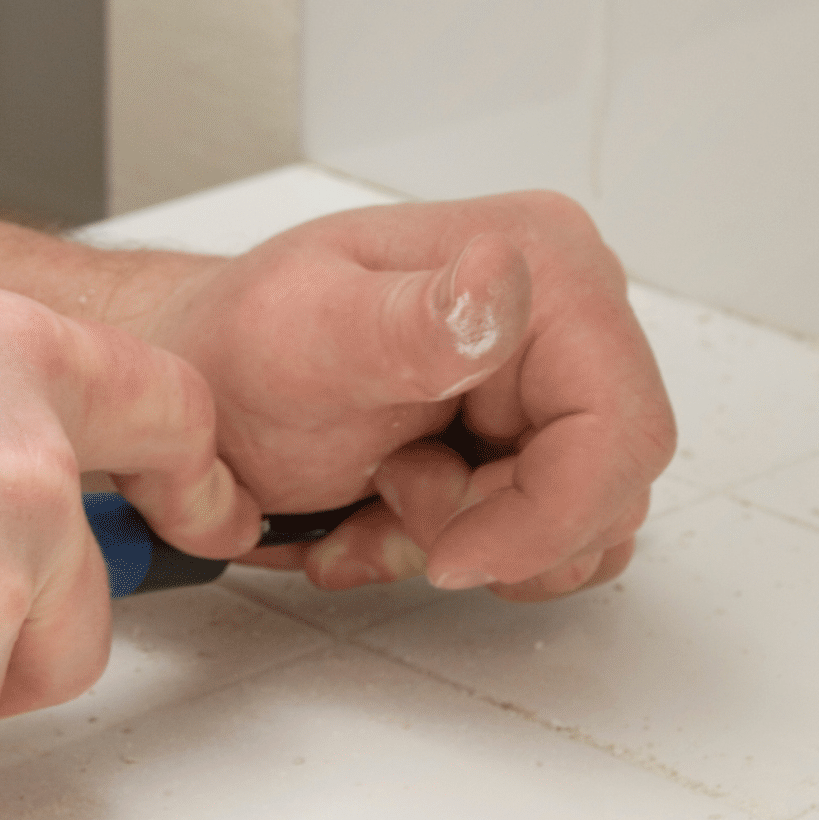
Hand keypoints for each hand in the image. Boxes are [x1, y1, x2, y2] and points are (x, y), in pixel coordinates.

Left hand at [116, 193, 673, 601]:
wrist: (196, 383)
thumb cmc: (233, 352)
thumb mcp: (304, 332)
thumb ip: (409, 322)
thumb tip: (501, 280)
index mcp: (545, 265)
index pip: (621, 432)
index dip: (548, 518)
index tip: (451, 554)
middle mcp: (566, 314)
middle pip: (605, 488)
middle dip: (492, 527)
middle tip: (389, 491)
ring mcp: (551, 377)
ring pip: (577, 525)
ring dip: (465, 541)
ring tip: (378, 490)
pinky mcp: (526, 432)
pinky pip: (535, 535)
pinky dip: (454, 548)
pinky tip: (379, 514)